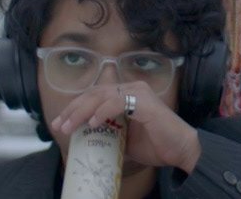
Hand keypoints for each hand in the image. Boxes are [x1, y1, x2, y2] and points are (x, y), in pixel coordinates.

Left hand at [51, 82, 201, 173]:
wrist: (180, 151)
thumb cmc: (155, 145)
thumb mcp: (124, 138)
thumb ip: (108, 131)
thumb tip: (84, 137)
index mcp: (127, 94)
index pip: (95, 95)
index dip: (75, 107)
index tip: (60, 123)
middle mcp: (133, 88)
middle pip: (95, 93)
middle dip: (73, 109)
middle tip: (59, 125)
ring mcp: (139, 93)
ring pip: (102, 96)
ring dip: (82, 111)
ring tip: (70, 126)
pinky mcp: (145, 103)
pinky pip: (118, 102)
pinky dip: (102, 111)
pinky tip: (93, 123)